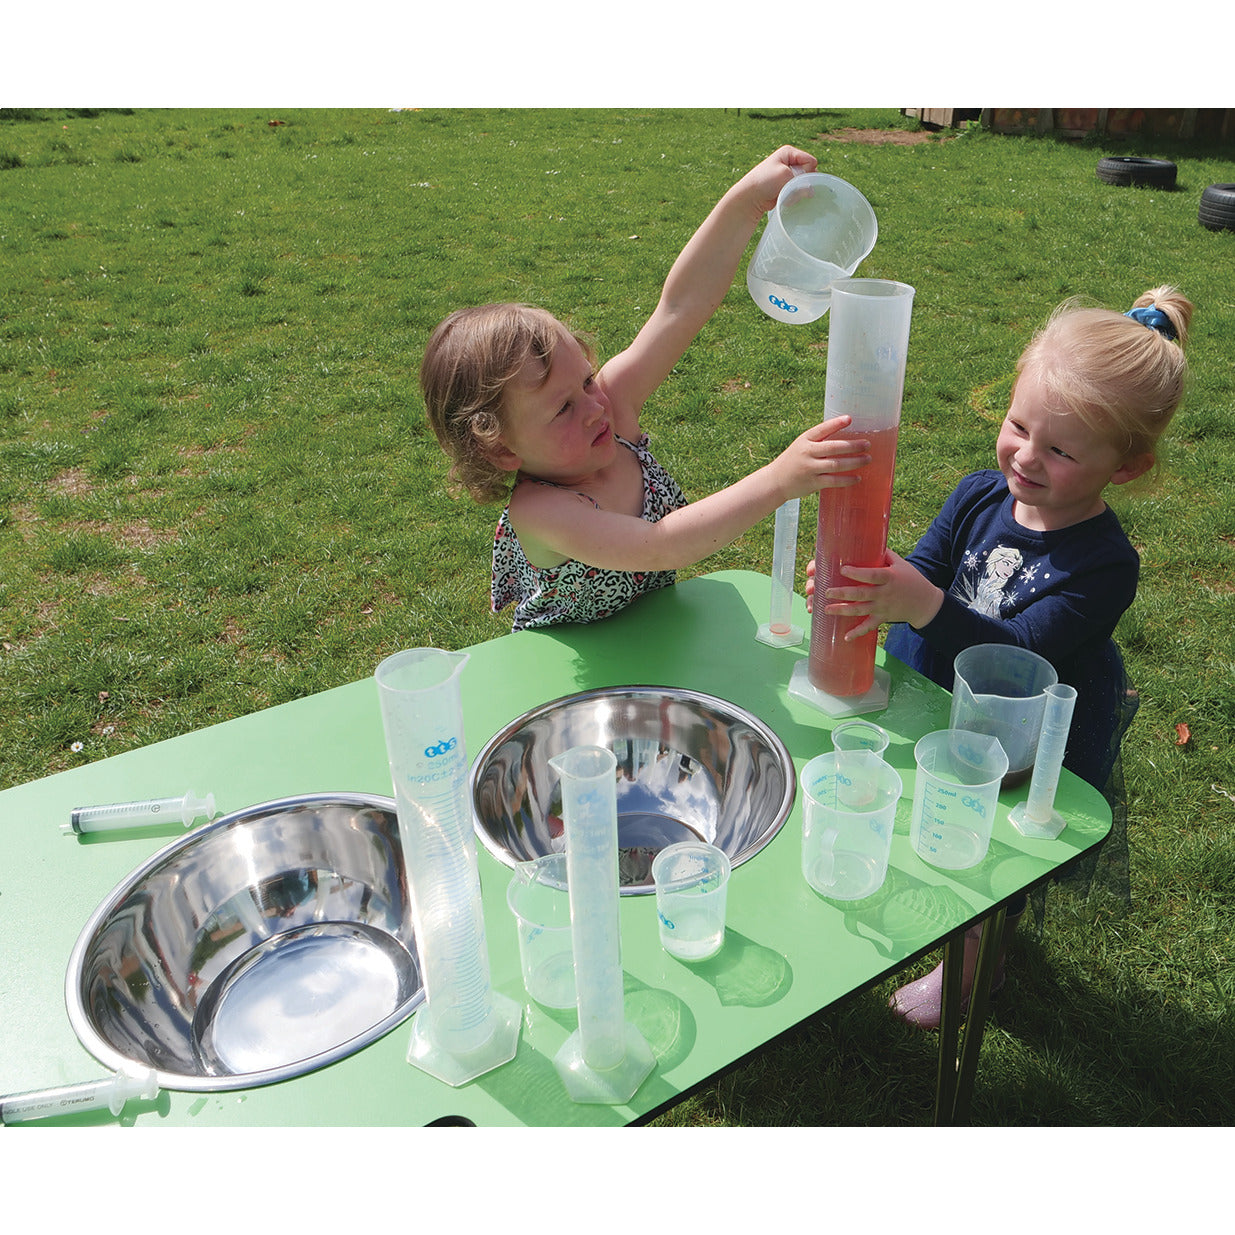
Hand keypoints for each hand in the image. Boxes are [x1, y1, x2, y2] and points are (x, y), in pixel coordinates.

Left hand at [738, 146, 817, 217]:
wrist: (750, 197)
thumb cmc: (765, 182)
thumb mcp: (786, 176)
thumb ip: (803, 182)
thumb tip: (812, 192)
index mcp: (789, 152)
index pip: (811, 161)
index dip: (807, 172)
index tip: (793, 178)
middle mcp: (790, 161)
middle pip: (809, 173)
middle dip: (802, 182)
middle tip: (788, 186)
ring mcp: (788, 174)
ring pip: (804, 184)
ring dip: (797, 191)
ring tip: (784, 192)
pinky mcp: (786, 187)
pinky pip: (798, 192)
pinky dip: (793, 196)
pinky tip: (784, 197)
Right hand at [771, 415, 870, 501]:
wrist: (776, 481)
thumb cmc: (794, 460)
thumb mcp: (802, 446)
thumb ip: (819, 441)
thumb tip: (847, 438)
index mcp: (805, 440)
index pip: (822, 429)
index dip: (836, 424)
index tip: (849, 419)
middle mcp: (806, 453)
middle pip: (833, 447)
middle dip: (853, 446)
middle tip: (867, 444)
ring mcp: (809, 468)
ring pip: (836, 464)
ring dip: (854, 462)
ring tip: (867, 459)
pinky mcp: (812, 483)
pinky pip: (833, 481)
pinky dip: (847, 480)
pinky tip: (858, 478)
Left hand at [817, 550, 943, 638]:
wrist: (925, 602)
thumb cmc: (911, 579)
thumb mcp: (901, 564)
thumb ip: (884, 554)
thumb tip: (868, 542)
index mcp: (889, 577)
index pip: (871, 575)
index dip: (857, 573)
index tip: (842, 569)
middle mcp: (885, 593)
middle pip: (861, 594)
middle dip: (843, 594)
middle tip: (826, 592)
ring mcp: (883, 607)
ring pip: (861, 610)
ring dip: (843, 610)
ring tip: (827, 609)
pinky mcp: (883, 618)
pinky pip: (869, 626)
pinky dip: (857, 633)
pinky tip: (845, 637)